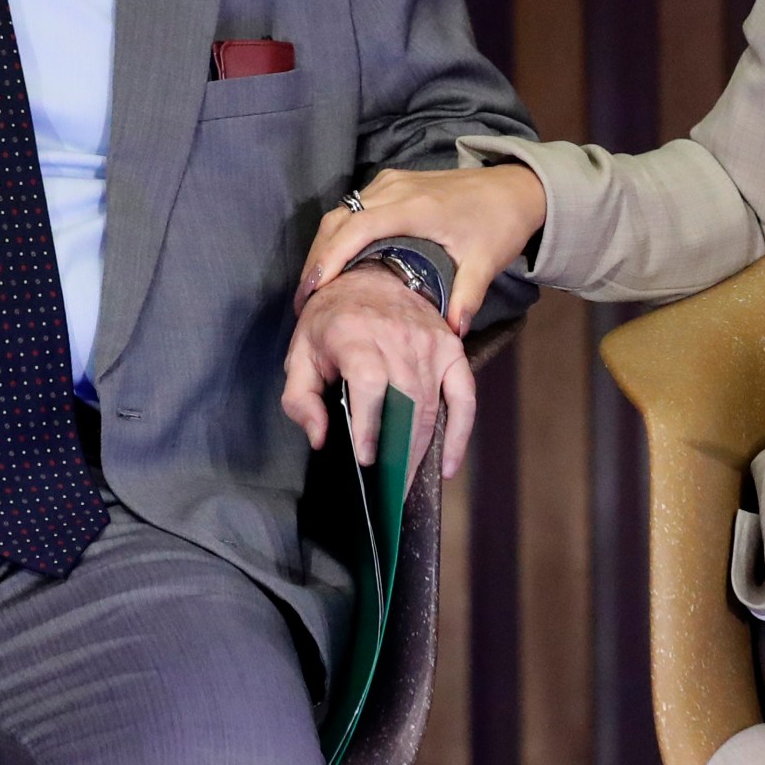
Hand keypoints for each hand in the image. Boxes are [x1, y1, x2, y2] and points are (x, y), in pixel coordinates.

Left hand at [282, 264, 471, 483]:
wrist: (371, 275)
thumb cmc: (331, 320)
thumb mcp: (300, 352)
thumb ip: (300, 398)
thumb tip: (319, 437)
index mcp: (354, 334)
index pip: (370, 383)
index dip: (370, 423)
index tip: (367, 457)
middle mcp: (396, 337)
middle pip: (407, 402)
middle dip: (400, 452)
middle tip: (389, 489)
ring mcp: (429, 343)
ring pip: (432, 406)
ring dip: (423, 450)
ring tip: (407, 482)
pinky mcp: (451, 348)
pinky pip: (464, 395)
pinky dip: (461, 432)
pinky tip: (449, 464)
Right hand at [297, 164, 547, 331]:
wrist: (515, 188)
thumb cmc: (499, 223)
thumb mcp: (486, 263)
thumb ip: (466, 297)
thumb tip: (451, 334)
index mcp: (415, 207)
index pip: (358, 228)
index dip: (332, 257)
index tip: (314, 290)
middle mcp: (395, 189)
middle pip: (340, 219)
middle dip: (318, 258)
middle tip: (304, 300)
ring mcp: (391, 183)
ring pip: (342, 212)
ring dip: (324, 247)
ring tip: (313, 288)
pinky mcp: (392, 184)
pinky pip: (353, 207)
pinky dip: (338, 235)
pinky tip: (336, 264)